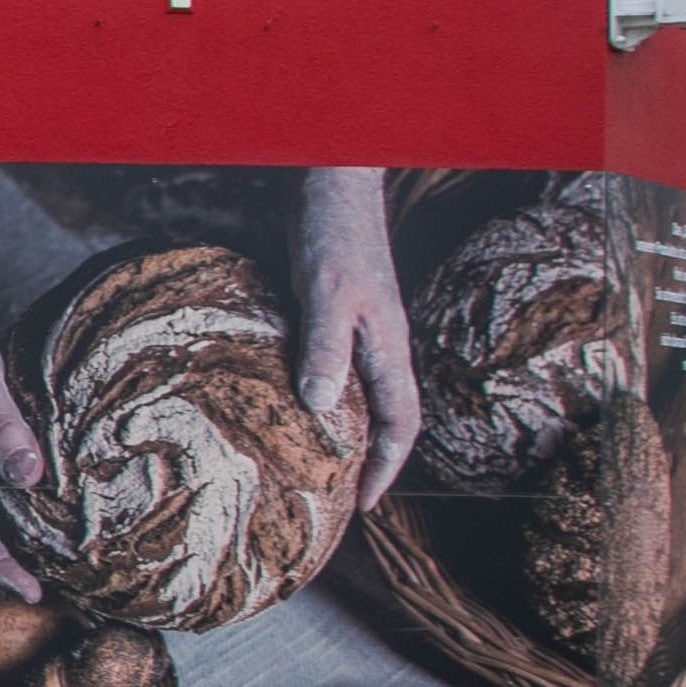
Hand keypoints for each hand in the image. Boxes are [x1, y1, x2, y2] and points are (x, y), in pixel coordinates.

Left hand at [293, 167, 419, 507]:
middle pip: (382, 417)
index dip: (387, 468)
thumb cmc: (336, 233)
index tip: (364, 506)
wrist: (331, 180)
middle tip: (333, 497)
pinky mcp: (331, 312)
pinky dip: (315, 393)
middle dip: (365, 460)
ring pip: (355, 393)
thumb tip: (321, 407)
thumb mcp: (329, 293)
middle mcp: (377, 345)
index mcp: (389, 348)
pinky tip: (284, 403)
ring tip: (308, 464)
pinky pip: (329, 368)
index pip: (401, 424)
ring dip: (339, 429)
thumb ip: (326, 347)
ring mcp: (356, 329)